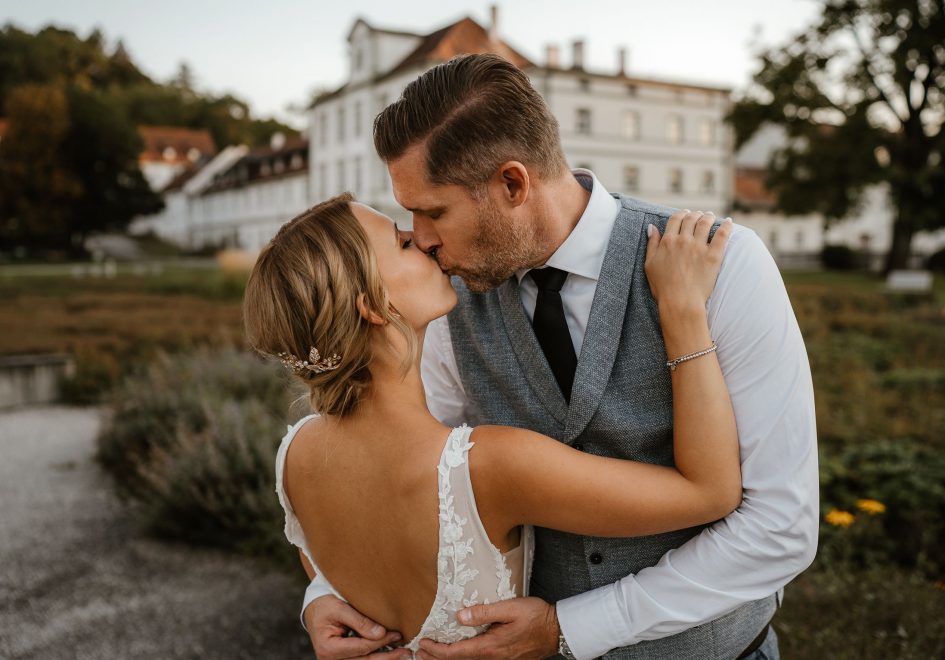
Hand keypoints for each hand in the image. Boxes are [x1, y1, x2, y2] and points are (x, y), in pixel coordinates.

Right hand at [303, 595, 409, 658]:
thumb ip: (360, 621)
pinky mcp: (342, 659)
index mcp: (328, 648)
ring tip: (403, 655)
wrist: (314, 609)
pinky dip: (376, 657)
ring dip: (384, 659)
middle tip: (407, 652)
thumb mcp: (340, 608)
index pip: (361, 647)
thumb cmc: (325, 605)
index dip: (380, 641)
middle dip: (387, 657)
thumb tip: (380, 633)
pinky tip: (391, 653)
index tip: (396, 634)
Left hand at [416, 597, 558, 659]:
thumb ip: (484, 613)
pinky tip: (458, 652)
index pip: (455, 652)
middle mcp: (492, 658)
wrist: (557, 631)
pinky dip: (462, 657)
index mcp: (490, 647)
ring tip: (431, 653)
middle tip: (418, 651)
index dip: (436, 650)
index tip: (422, 642)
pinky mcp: (503, 659)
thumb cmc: (536, 617)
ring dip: (447, 658)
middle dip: (436, 658)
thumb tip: (460, 616)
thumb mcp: (509, 608)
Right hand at [644, 210, 732, 312]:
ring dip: (709, 217)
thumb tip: (651, 227)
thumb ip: (651, 244)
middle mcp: (683, 240)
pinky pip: (722, 235)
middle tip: (699, 215)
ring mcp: (699, 247)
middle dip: (695, 214)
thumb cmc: (662, 287)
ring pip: (705, 223)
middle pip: (691, 219)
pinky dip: (726, 226)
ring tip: (711, 217)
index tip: (685, 214)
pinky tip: (728, 222)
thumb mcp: (649, 264)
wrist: (679, 301)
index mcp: (667, 241)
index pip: (675, 219)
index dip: (681, 214)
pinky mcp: (713, 256)